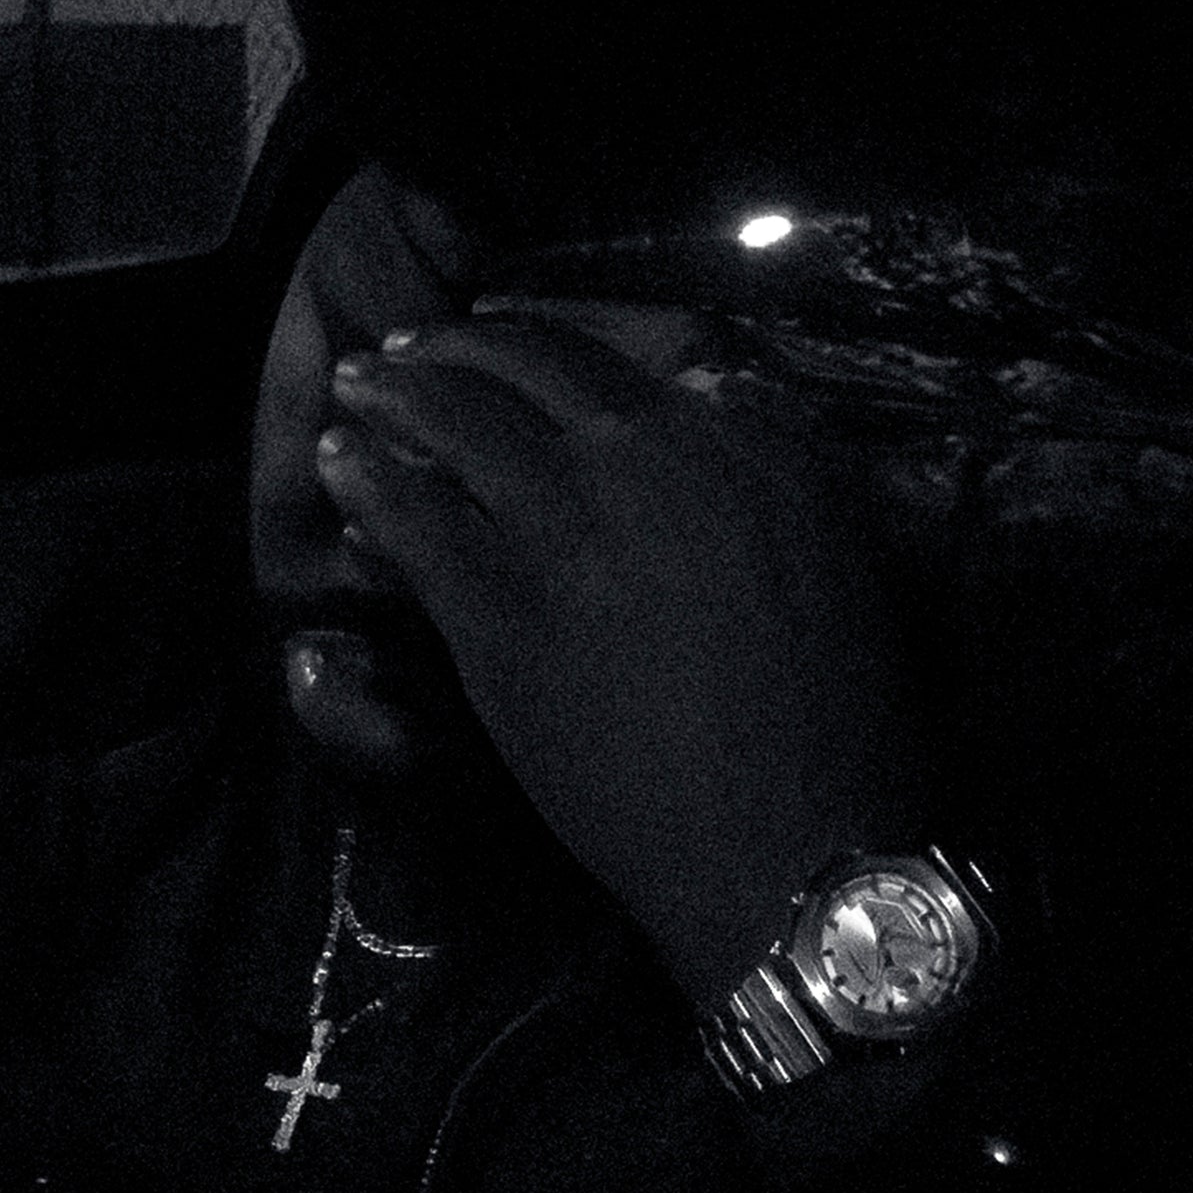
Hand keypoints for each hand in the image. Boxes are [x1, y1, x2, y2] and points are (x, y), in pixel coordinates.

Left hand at [316, 306, 935, 1011]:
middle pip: (534, 366)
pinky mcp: (500, 607)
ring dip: (398, 391)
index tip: (514, 352)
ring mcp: (568, 522)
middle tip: (414, 346)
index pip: (629, 364)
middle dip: (460, 346)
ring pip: (459, 421)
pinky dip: (369, 488)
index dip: (553, 353)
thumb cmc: (848, 727)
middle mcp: (654, 454)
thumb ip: (774, 470)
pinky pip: (413, 523)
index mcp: (751, 442)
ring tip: (360, 384)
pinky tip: (342, 473)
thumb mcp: (850, 563)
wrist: (795, 846)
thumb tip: (707, 398)